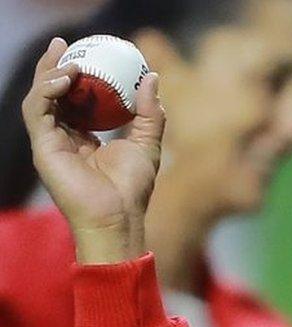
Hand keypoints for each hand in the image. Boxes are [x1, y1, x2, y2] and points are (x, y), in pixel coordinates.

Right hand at [21, 37, 164, 263]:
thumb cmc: (132, 187)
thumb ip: (149, 112)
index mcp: (83, 137)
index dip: (75, 74)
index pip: (73, 99)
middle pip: (51, 95)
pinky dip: (47, 91)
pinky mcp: (43, 148)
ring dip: (50, 75)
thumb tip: (152, 77)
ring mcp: (50, 143)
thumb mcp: (147, 142)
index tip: (85, 52)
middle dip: (53, 66)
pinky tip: (64, 79)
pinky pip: (36, 111)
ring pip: (39, 98)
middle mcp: (63, 138)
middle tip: (63, 43)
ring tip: (68, 61)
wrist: (118, 216)